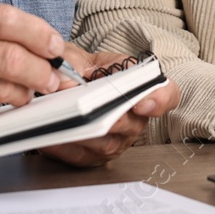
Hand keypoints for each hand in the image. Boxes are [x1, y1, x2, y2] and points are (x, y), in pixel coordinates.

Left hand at [38, 46, 178, 166]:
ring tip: (63, 123)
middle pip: (132, 125)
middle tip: (95, 113)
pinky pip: (81, 157)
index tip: (142, 103)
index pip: (166, 94)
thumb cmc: (79, 70)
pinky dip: (63, 147)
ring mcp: (116, 140)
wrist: (64, 85)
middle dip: (112, 119)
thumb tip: (66, 80)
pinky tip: (48, 137)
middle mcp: (134, 117)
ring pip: (106, 144)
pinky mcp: (94, 157)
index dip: (159, 100)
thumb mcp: (77, 56)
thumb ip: (73, 62)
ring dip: (84, 134)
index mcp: (138, 87)